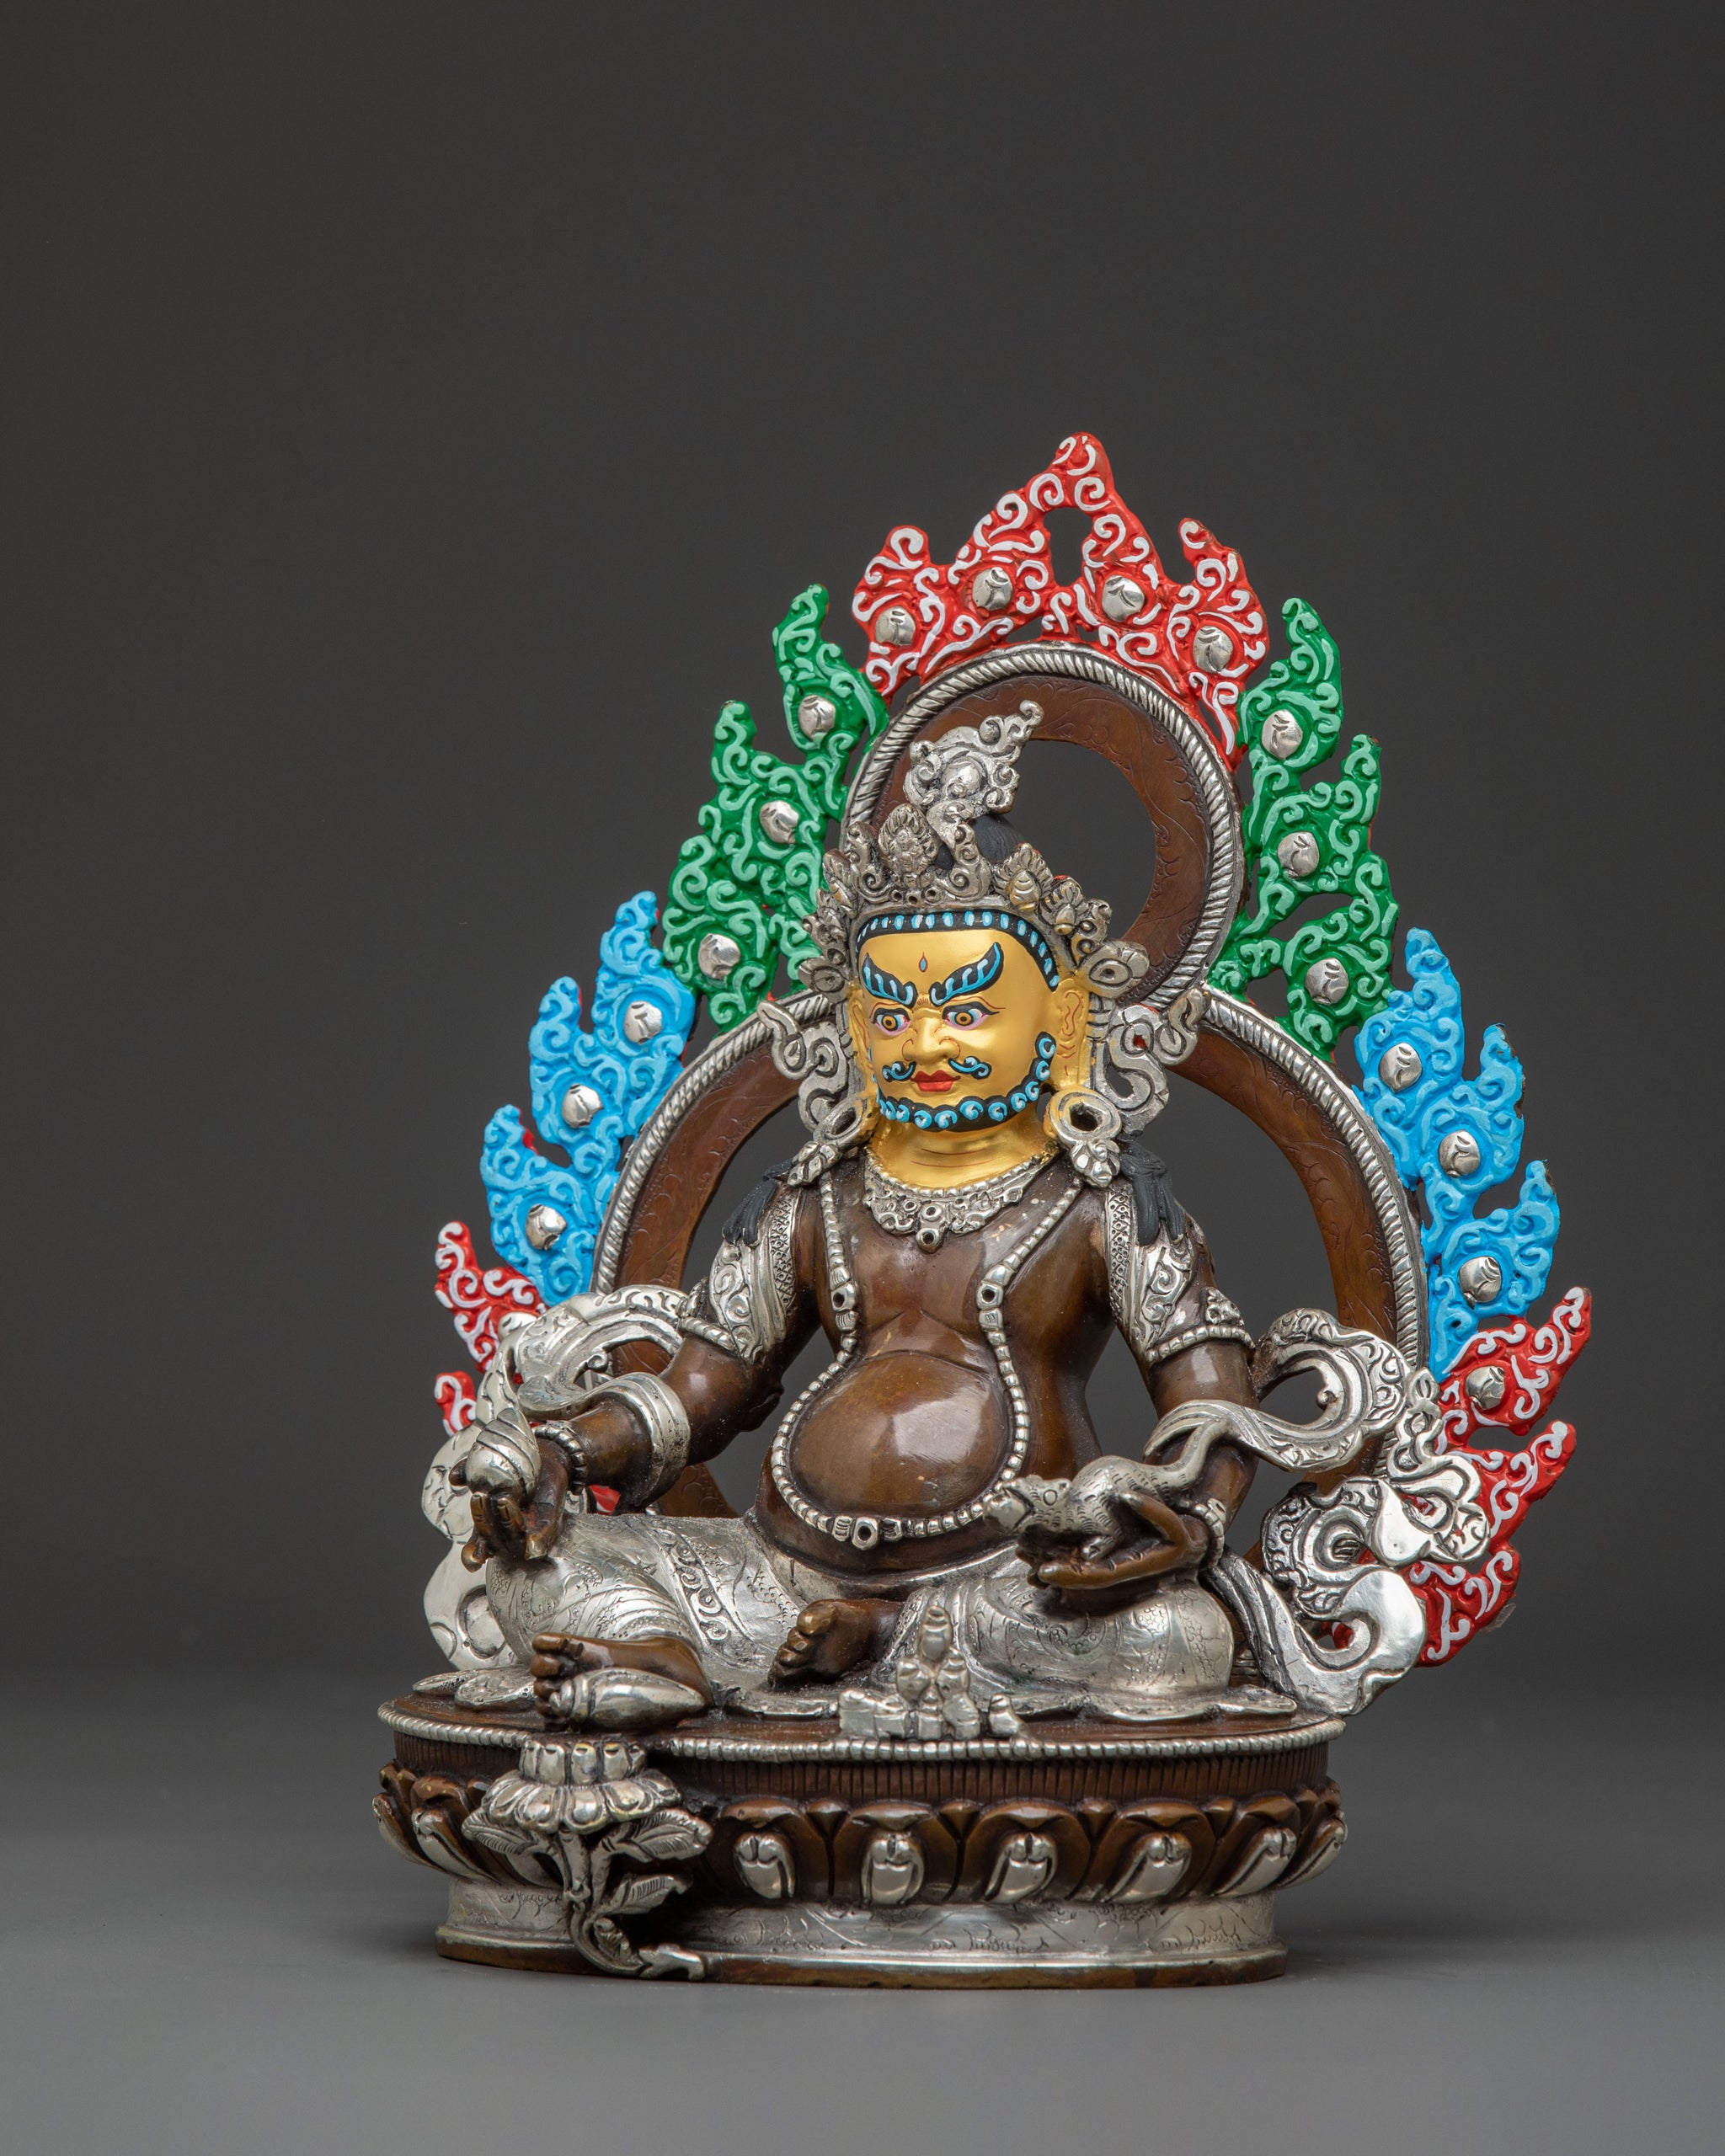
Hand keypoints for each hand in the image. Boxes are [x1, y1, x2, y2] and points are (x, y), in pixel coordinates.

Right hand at [454, 1434, 569, 1566]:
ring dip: (509, 1522)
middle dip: (485, 1525)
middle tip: (479, 1498)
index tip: (471, 1556)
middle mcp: (507, 1531)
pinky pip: (544, 1532)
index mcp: (489, 1524)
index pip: (478, 1545)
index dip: (473, 1554)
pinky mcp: (548, 1520)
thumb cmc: (508, 1468)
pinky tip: (534, 1544)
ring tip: (504, 1499)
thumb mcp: (484, 1467)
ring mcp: (528, 1527)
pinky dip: (538, 1538)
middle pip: (494, 1539)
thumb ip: (466, 1470)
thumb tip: (454, 1477)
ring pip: (516, 1535)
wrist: (542, 1457)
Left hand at [1021, 1489, 1209, 1614]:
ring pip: (1074, 1566)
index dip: (1069, 1575)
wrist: (1189, 1538)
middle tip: (1023, 1558)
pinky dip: (1057, 1550)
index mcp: (1133, 1569)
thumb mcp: (1175, 1525)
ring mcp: (1110, 1562)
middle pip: (1078, 1576)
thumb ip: (1153, 1511)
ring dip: (1050, 1559)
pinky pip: (1076, 1555)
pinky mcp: (1104, 1552)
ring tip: (1022, 1552)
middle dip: (1052, 1568)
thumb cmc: (1181, 1532)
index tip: (1043, 1571)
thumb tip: (1125, 1497)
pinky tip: (1035, 1543)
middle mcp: (1118, 1570)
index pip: (1095, 1577)